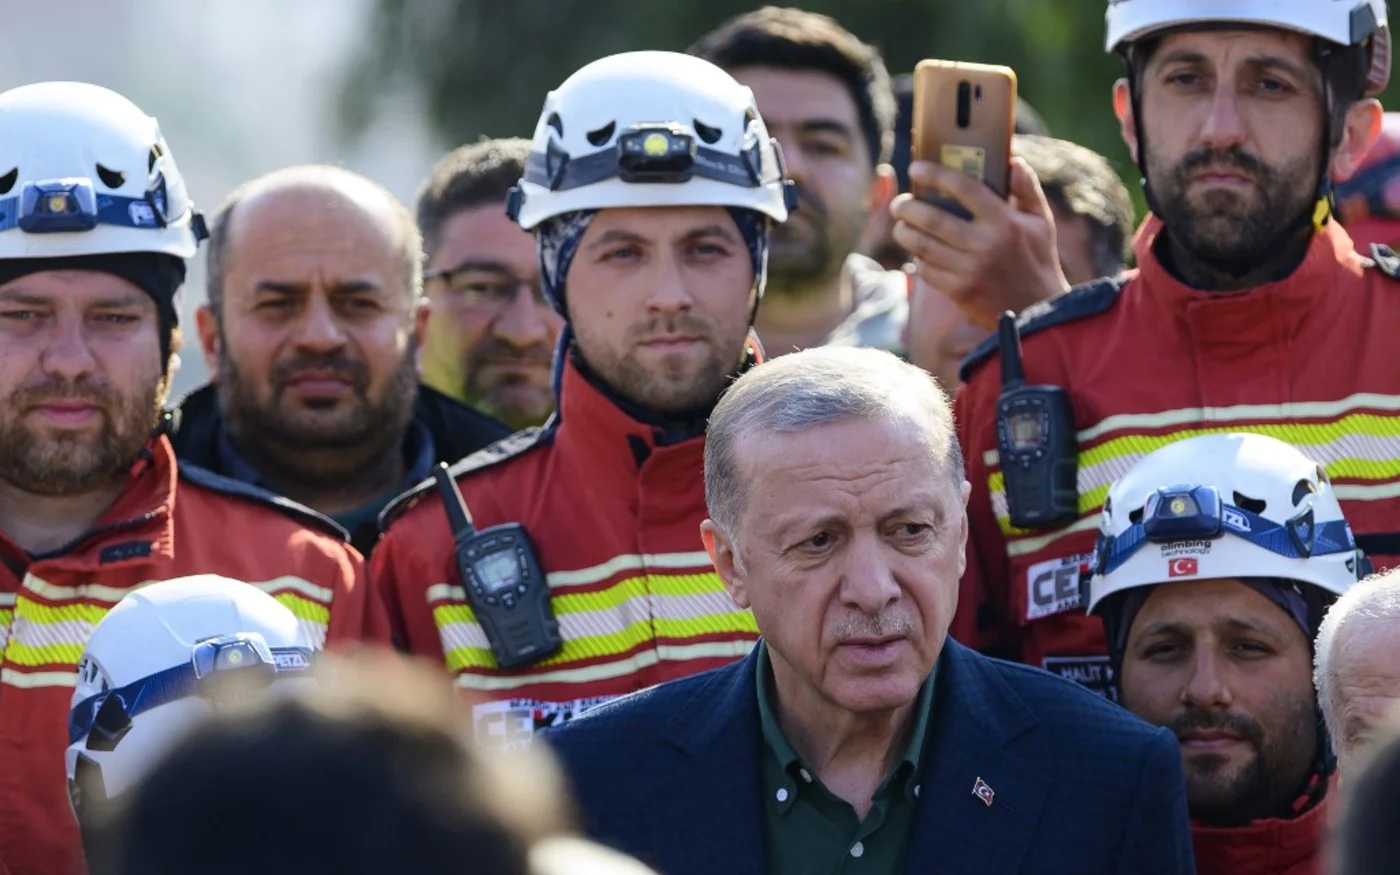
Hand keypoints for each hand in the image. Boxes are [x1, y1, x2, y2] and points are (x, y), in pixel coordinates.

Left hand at [891, 157, 1069, 328]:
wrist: (1037, 309)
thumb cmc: (1036, 259)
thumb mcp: (1040, 222)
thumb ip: (1027, 189)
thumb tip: (1012, 161)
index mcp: (1005, 222)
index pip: (964, 189)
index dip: (936, 175)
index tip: (916, 167)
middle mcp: (984, 245)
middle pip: (931, 218)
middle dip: (907, 207)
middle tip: (900, 203)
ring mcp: (969, 270)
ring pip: (921, 245)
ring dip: (904, 232)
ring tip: (901, 225)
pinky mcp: (958, 292)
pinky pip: (925, 270)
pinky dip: (916, 258)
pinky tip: (917, 251)